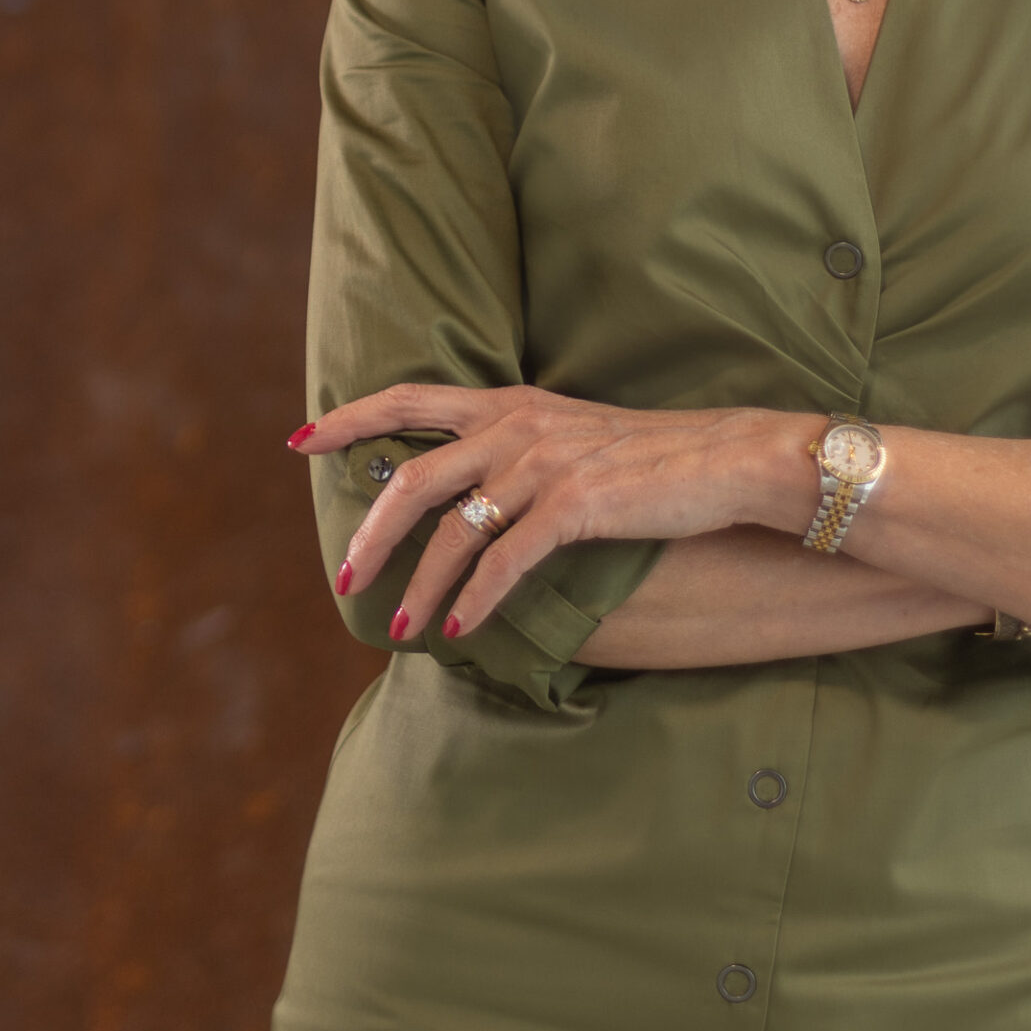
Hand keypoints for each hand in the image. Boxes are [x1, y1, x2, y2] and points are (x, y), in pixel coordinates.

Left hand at [296, 385, 810, 643]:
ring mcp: (544, 462)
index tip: (300, 441)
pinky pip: (504, 561)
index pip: (410, 397)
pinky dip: (474, 598)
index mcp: (510, 402)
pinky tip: (461, 628)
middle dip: (368, 536)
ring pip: (452, 530)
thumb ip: (516, 448)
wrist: (729, 459)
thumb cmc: (656, 456)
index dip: (350, 418)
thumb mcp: (573, 434)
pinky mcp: (575, 505)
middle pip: (411, 477)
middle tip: (344, 581)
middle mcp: (516, 424)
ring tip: (402, 632)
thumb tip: (466, 490)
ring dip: (419, 588)